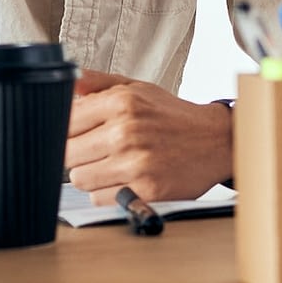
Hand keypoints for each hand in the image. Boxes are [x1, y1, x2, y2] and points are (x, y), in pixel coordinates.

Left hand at [65, 70, 233, 203]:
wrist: (217, 139)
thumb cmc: (174, 116)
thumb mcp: (139, 89)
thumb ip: (99, 84)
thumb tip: (67, 84)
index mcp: (121, 102)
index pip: (63, 123)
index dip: (66, 132)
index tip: (77, 135)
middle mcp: (126, 131)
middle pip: (66, 155)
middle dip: (78, 155)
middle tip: (97, 152)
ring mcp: (135, 162)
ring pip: (79, 180)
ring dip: (91, 176)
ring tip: (114, 166)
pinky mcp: (144, 189)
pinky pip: (99, 198)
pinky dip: (108, 193)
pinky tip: (126, 179)